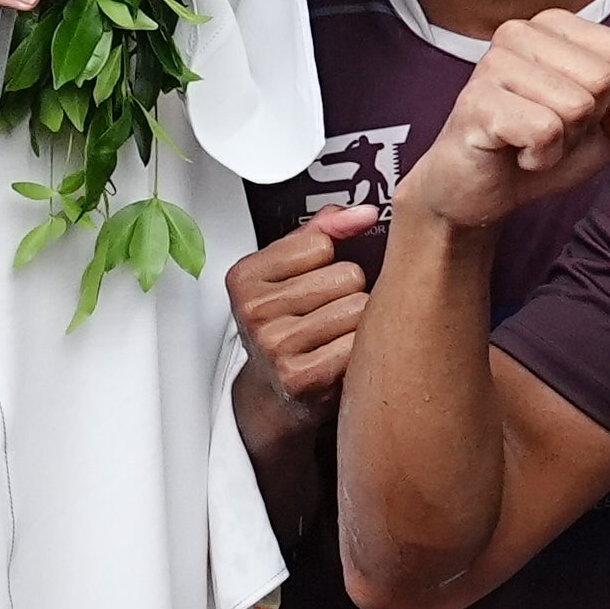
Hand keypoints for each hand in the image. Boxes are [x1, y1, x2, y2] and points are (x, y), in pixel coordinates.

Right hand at [230, 203, 378, 433]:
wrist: (273, 396)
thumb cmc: (286, 326)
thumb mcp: (288, 273)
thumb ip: (322, 231)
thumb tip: (364, 212)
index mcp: (245, 277)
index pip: (322, 243)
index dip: (330, 262)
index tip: (315, 281)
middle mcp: (254, 310)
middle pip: (347, 275)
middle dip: (348, 293)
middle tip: (328, 315)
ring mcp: (275, 345)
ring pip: (360, 309)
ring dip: (359, 323)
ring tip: (336, 336)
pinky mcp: (301, 378)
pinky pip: (359, 344)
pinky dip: (360, 352)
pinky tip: (342, 359)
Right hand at [398, 13, 609, 231]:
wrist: (481, 188)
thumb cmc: (540, 146)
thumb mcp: (604, 129)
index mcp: (553, 25)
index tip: (577, 111)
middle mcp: (519, 32)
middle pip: (603, 79)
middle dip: (586, 121)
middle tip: (549, 129)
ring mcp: (492, 63)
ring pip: (577, 106)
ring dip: (563, 142)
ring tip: (530, 139)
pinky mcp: (477, 102)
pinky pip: (545, 132)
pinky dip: (540, 157)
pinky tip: (515, 152)